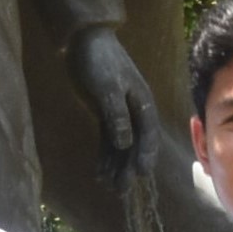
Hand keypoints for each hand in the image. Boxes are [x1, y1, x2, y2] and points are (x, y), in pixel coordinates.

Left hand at [68, 27, 160, 175]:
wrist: (84, 41)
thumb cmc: (100, 61)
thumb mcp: (108, 87)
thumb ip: (116, 115)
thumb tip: (125, 143)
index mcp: (143, 103)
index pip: (148, 134)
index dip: (145, 155)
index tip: (141, 174)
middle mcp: (135, 111)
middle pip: (135, 144)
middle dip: (129, 167)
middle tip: (121, 190)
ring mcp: (120, 113)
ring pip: (121, 145)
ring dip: (116, 165)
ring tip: (108, 187)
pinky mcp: (105, 113)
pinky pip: (108, 140)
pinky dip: (104, 155)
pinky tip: (99, 172)